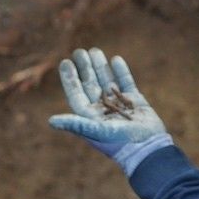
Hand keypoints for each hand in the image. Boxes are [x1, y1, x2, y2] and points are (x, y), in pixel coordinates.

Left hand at [49, 48, 169, 171]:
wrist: (148, 148)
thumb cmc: (119, 142)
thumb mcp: (96, 131)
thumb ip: (75, 124)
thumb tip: (51, 121)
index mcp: (90, 116)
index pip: (76, 93)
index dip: (70, 78)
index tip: (65, 62)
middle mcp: (103, 109)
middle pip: (91, 84)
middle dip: (85, 68)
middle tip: (79, 51)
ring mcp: (119, 105)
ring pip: (107, 81)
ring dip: (100, 66)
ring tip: (95, 50)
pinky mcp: (135, 102)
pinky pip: (126, 83)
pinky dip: (121, 71)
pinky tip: (116, 59)